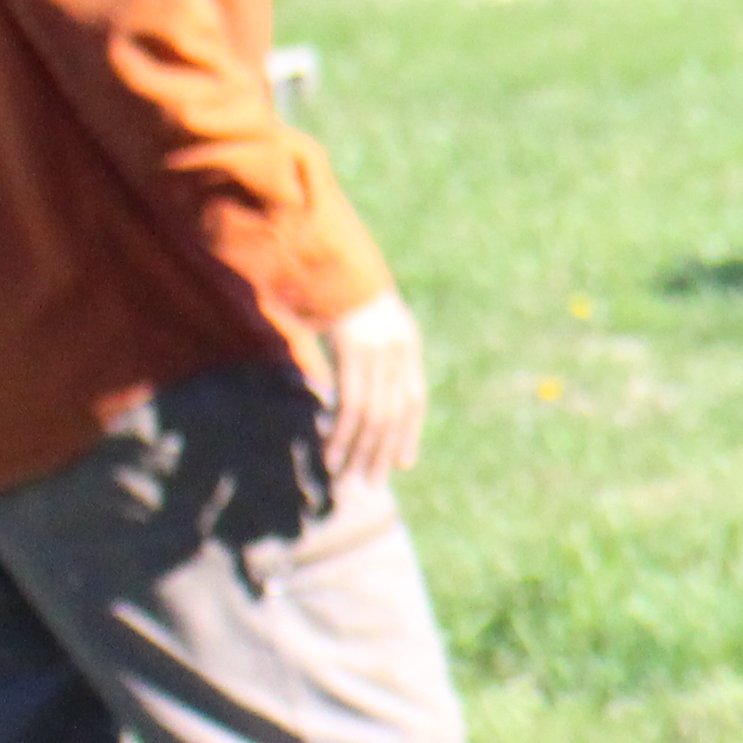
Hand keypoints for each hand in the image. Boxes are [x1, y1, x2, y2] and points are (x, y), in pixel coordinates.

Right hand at [312, 291, 428, 486]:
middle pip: (395, 414)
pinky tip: (331, 453)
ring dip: (359, 451)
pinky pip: (351, 404)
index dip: (410, 433)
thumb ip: (373, 355)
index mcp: (406, 344)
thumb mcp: (367, 324)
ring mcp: (377, 351)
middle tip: (373, 483)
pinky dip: (342, 433)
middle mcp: (398, 350)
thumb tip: (365, 390)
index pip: (414, 399)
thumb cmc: (341, 292)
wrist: (328, 259)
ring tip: (346, 476)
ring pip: (373, 415)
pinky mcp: (353, 351)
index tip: (403, 464)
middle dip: (382, 451)